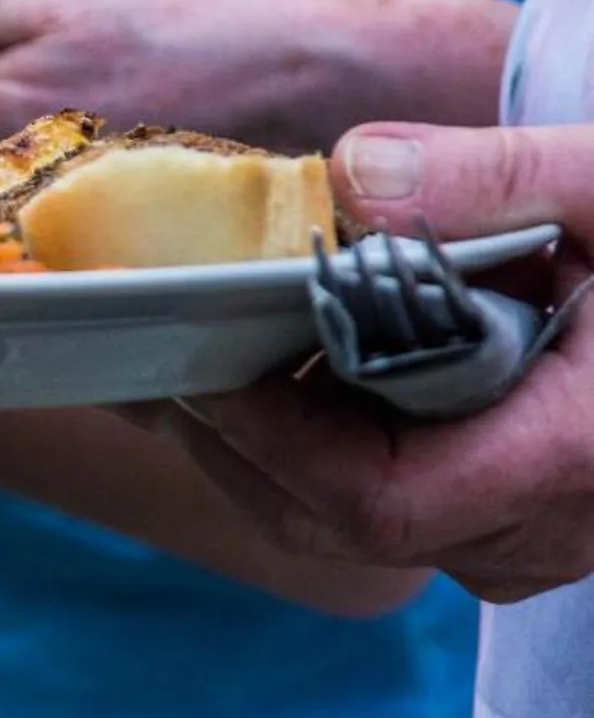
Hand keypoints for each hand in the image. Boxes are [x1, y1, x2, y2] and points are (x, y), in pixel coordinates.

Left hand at [145, 122, 593, 602]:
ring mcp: (540, 543)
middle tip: (166, 351)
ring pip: (354, 528)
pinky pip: (395, 512)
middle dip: (241, 441)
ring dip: (272, 448)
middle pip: (336, 524)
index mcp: (581, 456)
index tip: (202, 365)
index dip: (268, 442)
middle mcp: (555, 529)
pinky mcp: (525, 527)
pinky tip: (292, 369)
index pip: (374, 503)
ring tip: (210, 351)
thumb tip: (355, 174)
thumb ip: (500, 177)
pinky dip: (327, 449)